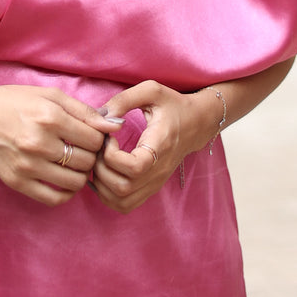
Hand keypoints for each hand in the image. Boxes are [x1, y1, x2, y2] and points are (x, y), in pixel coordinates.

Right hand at [0, 84, 120, 205]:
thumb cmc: (14, 102)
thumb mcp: (50, 96)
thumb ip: (84, 111)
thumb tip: (115, 126)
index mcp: (50, 118)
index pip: (94, 139)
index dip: (99, 139)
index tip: (92, 136)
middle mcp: (39, 143)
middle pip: (87, 161)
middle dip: (91, 156)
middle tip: (83, 150)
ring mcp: (27, 166)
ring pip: (74, 182)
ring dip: (80, 174)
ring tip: (73, 163)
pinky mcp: (17, 182)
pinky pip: (54, 198)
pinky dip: (66, 193)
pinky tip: (64, 180)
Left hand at [92, 80, 216, 213]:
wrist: (197, 123)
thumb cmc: (173, 105)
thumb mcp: (151, 91)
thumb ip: (124, 100)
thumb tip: (101, 117)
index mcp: (161, 145)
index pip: (134, 168)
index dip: (112, 155)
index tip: (108, 137)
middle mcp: (159, 170)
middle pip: (123, 188)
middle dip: (100, 169)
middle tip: (99, 149)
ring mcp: (156, 183)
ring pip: (121, 201)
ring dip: (101, 184)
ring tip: (100, 161)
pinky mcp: (151, 188)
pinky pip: (124, 205)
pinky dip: (107, 195)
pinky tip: (103, 174)